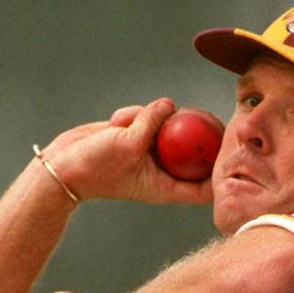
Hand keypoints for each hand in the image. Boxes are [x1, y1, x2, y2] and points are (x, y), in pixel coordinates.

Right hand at [39, 98, 213, 203]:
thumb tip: (170, 104)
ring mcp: (149, 153)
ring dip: (151, 119)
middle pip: (193, 154)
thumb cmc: (96, 164)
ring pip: (168, 129)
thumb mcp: (129, 142)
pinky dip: (134, 115)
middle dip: (197, 134)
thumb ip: (152, 123)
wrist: (64, 164)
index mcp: (166, 186)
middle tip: (202, 114)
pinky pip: (147, 119)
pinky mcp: (136, 137)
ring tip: (126, 125)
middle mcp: (161, 171)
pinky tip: (116, 121)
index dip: (220, 172)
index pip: (204, 187)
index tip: (229, 148)